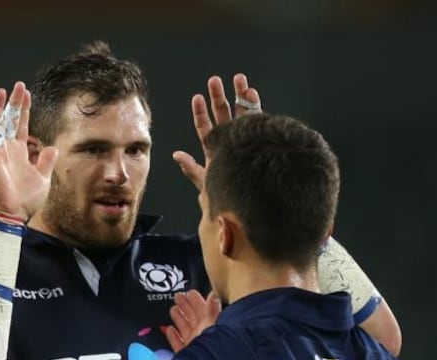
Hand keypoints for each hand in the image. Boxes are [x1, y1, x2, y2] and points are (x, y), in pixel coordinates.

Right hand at [0, 82, 58, 220]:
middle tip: (20, 85)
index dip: (25, 111)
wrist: (12, 214)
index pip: (22, 126)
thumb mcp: (42, 178)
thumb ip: (46, 162)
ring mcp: (0, 151)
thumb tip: (52, 148)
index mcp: (21, 153)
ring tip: (6, 90)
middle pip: (12, 120)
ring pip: (0, 123)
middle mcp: (9, 149)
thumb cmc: (26, 200)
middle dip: (16, 103)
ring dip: (3, 107)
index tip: (28, 95)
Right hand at [163, 290, 221, 351]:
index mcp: (210, 326)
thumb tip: (215, 294)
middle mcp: (202, 335)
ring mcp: (193, 346)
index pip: (202, 309)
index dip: (196, 300)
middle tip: (178, 296)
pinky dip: (173, 336)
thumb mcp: (212, 323)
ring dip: (179, 319)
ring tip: (173, 310)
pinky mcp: (185, 355)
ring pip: (185, 329)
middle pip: (193, 318)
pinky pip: (178, 344)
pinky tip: (169, 329)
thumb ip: (212, 308)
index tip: (189, 292)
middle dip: (185, 306)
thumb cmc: (211, 347)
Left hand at [173, 73, 261, 190]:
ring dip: (239, 95)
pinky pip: (257, 119)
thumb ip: (191, 168)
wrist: (250, 205)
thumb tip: (176, 155)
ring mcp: (246, 138)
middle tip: (214, 80)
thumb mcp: (206, 183)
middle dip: (218, 97)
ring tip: (238, 78)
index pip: (205, 128)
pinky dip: (255, 105)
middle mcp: (230, 141)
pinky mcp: (260, 139)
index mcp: (215, 150)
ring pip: (241, 113)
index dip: (201, 113)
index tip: (197, 97)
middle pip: (223, 115)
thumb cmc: (227, 198)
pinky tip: (252, 93)